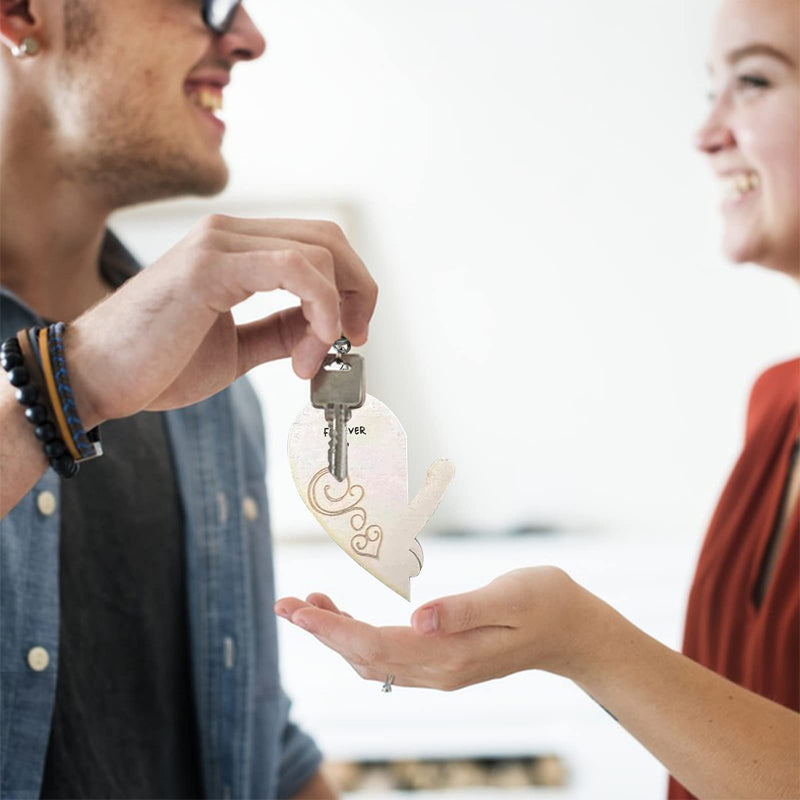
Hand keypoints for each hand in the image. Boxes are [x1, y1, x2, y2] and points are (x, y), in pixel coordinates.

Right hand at [65, 216, 376, 424]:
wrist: (96, 378)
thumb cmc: (158, 364)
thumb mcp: (239, 347)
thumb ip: (281, 330)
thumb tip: (323, 328)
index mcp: (234, 248)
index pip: (316, 244)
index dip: (350, 286)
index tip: (351, 335)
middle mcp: (228, 234)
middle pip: (328, 239)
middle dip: (357, 291)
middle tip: (352, 341)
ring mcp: (218, 244)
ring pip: (318, 251)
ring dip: (334, 312)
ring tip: (311, 360)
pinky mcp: (210, 266)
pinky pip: (294, 269)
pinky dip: (319, 307)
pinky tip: (310, 347)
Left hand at [275, 567, 603, 690]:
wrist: (573, 631)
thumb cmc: (545, 602)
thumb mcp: (509, 596)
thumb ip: (462, 609)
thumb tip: (416, 619)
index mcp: (451, 654)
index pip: (376, 646)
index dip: (333, 628)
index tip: (299, 608)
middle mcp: (439, 670)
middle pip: (365, 657)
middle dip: (322, 631)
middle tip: (285, 603)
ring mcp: (440, 670)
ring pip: (372, 660)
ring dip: (336, 635)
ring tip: (307, 605)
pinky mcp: (443, 662)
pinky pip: (388, 657)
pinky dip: (359, 638)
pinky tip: (347, 619)